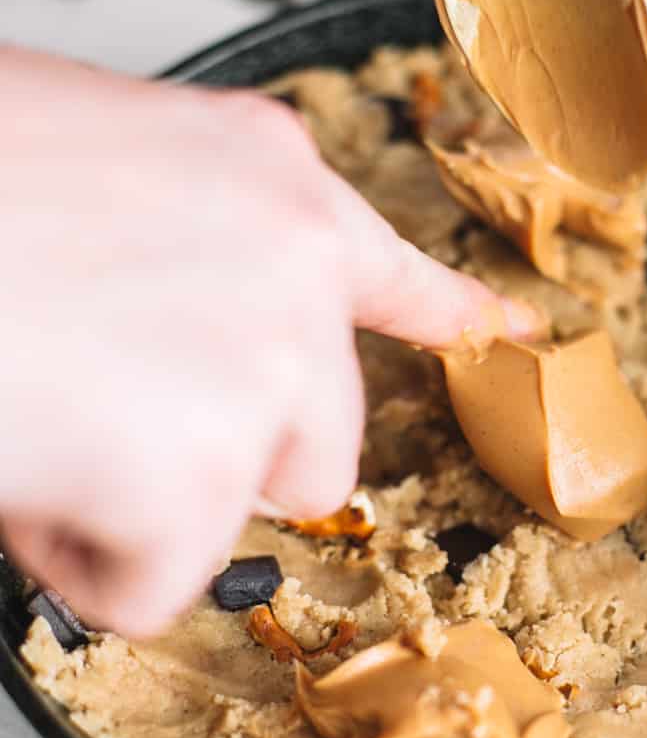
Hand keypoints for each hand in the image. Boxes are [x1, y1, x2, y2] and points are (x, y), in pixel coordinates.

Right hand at [0, 47, 533, 634]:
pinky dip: (80, 563)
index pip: (390, 267)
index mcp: (260, 173)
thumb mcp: (77, 154)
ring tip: (42, 424)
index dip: (447, 312)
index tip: (506, 334)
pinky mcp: (201, 472)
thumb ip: (161, 240)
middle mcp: (293, 263)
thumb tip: (145, 330)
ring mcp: (263, 369)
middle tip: (100, 415)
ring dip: (147, 503)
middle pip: (317, 431)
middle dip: (215, 452)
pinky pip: (151, 583)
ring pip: (239, 507)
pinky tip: (22, 468)